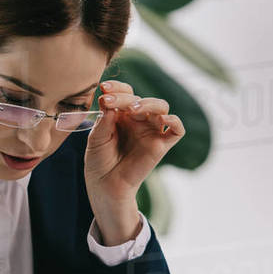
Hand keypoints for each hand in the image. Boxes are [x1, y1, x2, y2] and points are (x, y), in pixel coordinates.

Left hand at [84, 79, 184, 206]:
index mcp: (122, 115)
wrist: (105, 186)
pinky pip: (177, 130)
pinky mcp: (161, 145)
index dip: (117, 87)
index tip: (104, 89)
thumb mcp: (96, 138)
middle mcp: (138, 120)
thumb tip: (111, 103)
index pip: (126, 92)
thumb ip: (104, 121)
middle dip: (124, 97)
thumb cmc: (99, 161)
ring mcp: (150, 132)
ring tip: (132, 109)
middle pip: (140, 98)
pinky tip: (163, 120)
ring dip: (148, 103)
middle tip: (109, 101)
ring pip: (161, 107)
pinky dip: (174, 121)